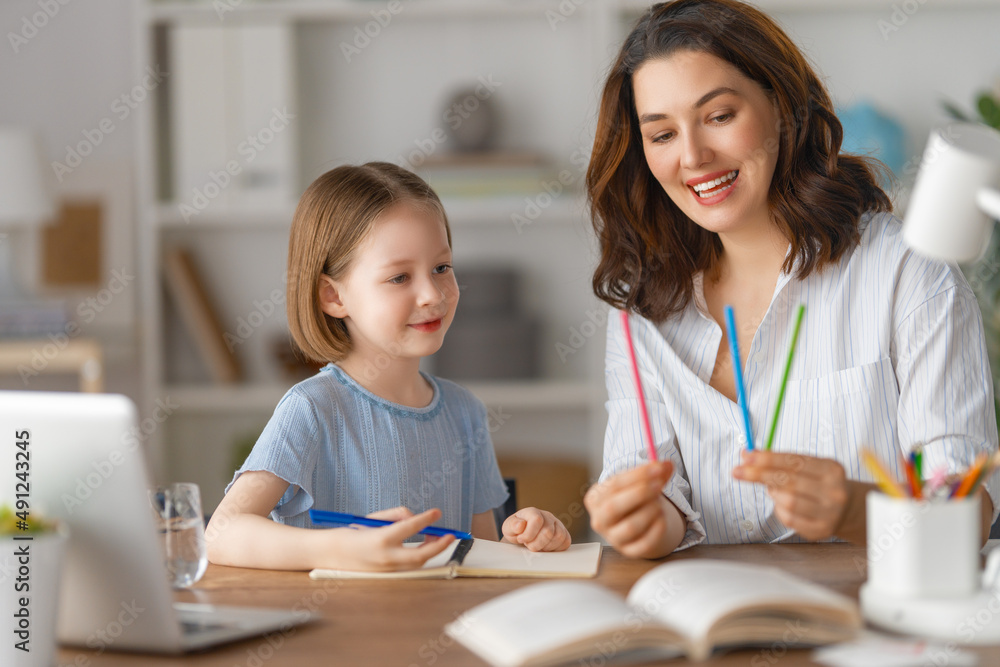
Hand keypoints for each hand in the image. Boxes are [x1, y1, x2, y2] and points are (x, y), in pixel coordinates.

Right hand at [325, 506, 454, 571]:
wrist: (331, 554)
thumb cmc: (352, 533)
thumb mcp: (373, 519)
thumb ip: (396, 516)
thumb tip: (415, 518)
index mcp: (380, 538)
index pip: (410, 527)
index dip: (426, 519)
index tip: (437, 512)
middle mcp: (385, 556)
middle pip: (420, 554)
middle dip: (439, 545)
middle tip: (450, 535)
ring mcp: (387, 569)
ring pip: (417, 563)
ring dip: (430, 551)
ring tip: (436, 537)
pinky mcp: (387, 575)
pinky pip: (409, 566)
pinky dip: (419, 556)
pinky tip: (424, 547)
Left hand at [501, 508, 570, 551]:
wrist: (523, 537)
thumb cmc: (516, 532)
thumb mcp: (508, 528)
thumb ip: (512, 525)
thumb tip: (521, 525)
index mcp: (533, 512)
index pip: (537, 520)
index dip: (529, 534)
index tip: (521, 540)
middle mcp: (547, 516)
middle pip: (548, 531)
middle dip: (536, 544)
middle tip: (529, 545)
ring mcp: (557, 524)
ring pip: (559, 537)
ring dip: (546, 547)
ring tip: (537, 546)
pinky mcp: (564, 534)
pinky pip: (565, 542)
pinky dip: (555, 549)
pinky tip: (546, 548)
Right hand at [584, 461, 677, 557]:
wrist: (638, 521)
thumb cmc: (634, 498)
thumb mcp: (639, 482)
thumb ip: (654, 472)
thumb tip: (667, 464)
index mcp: (595, 499)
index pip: (614, 485)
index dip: (637, 476)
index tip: (657, 468)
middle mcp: (599, 520)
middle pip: (614, 508)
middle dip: (639, 494)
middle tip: (659, 485)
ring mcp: (613, 538)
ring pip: (630, 527)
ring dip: (649, 511)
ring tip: (659, 504)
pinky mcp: (629, 551)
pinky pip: (644, 543)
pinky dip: (657, 530)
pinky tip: (663, 518)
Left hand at [732, 451, 848, 540]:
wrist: (846, 509)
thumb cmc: (818, 482)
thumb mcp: (808, 466)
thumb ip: (781, 460)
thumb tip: (747, 455)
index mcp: (832, 469)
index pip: (795, 461)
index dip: (768, 458)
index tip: (746, 456)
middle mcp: (834, 491)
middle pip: (789, 481)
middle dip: (760, 474)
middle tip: (738, 471)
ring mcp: (829, 513)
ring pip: (788, 501)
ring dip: (773, 493)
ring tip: (772, 489)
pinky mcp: (820, 530)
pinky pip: (789, 519)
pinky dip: (778, 509)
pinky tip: (780, 503)